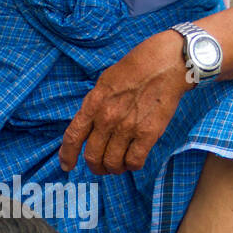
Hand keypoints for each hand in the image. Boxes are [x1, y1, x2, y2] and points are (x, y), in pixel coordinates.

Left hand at [58, 29, 186, 175]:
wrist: (165, 63)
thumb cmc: (135, 69)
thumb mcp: (105, 83)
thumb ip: (94, 106)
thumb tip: (88, 127)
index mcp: (93, 103)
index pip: (73, 137)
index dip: (67, 155)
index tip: (67, 166)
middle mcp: (107, 118)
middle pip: (92, 156)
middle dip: (95, 166)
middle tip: (101, 167)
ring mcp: (128, 127)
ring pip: (112, 163)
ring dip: (114, 168)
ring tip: (119, 164)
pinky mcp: (148, 134)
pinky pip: (134, 161)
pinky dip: (132, 166)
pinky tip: (134, 160)